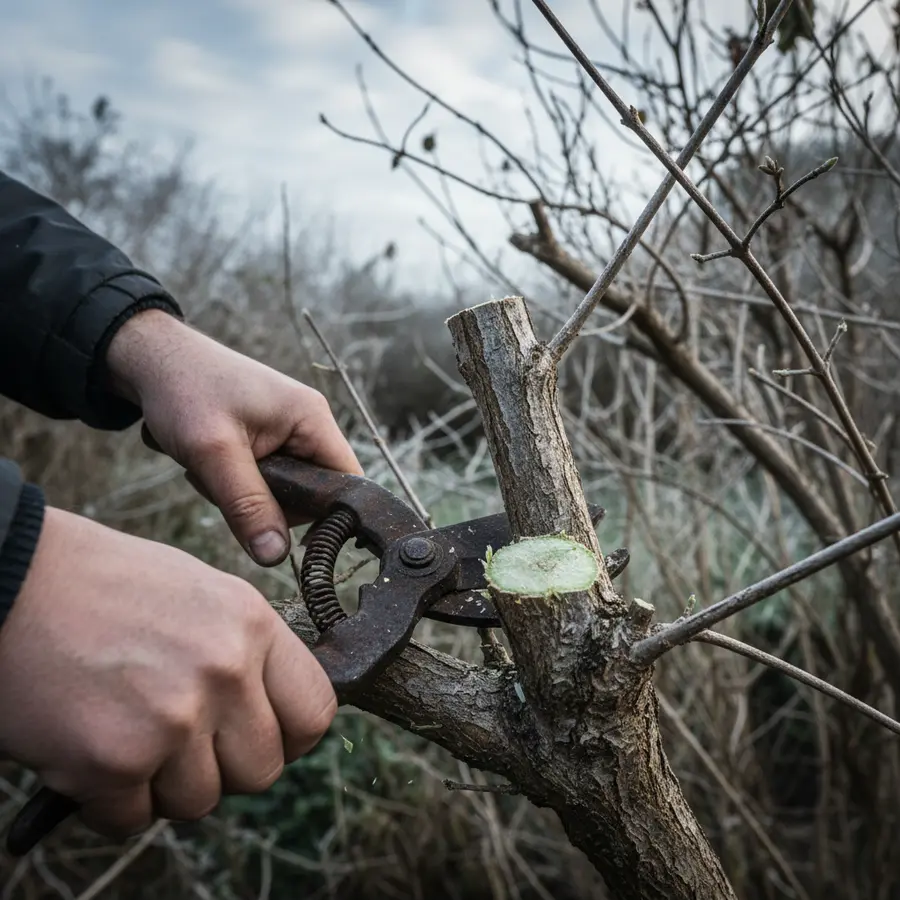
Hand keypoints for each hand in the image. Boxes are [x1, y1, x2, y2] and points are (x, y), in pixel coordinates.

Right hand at [0, 507, 335, 837]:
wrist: (16, 577)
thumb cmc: (107, 586)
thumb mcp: (204, 594)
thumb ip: (248, 651)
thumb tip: (277, 710)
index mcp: (252, 625)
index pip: (315, 713)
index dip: (291, 736)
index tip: (262, 736)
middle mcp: (224, 671)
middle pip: (262, 770)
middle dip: (223, 767)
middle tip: (182, 741)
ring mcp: (172, 718)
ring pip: (200, 801)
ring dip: (164, 784)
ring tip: (129, 731)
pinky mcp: (113, 760)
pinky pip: (133, 818)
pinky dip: (110, 800)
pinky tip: (91, 748)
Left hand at [106, 310, 362, 565]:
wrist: (149, 360)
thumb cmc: (184, 391)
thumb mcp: (214, 453)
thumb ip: (248, 506)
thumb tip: (276, 557)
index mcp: (312, 419)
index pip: (348, 483)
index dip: (328, 516)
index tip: (283, 530)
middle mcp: (307, 425)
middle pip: (312, 494)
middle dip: (268, 502)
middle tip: (225, 483)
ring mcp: (286, 433)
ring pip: (282, 493)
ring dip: (243, 494)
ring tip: (209, 467)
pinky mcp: (264, 441)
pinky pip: (261, 483)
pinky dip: (233, 483)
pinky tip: (207, 463)